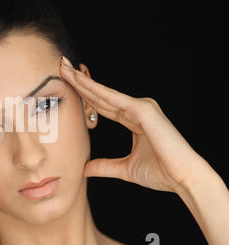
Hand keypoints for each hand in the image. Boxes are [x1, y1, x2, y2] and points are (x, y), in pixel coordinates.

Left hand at [59, 56, 206, 192]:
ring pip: (104, 93)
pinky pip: (113, 98)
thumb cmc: (161, 173)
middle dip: (79, 81)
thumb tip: (84, 169)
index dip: (84, 95)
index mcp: (133, 120)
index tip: (67, 85)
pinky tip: (79, 81)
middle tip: (61, 66)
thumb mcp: (124, 169)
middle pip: (100, 95)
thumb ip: (104, 166)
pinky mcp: (144, 109)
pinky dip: (95, 89)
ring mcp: (141, 107)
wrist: (183, 178)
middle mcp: (137, 110)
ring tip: (64, 67)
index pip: (102, 105)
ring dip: (82, 80)